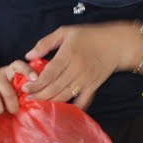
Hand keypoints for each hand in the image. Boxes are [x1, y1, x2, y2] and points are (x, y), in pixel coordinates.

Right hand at [0, 61, 35, 121]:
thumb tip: (39, 100)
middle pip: (5, 87)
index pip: (17, 65)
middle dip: (12, 102)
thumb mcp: (16, 92)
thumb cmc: (5, 98)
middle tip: (14, 111)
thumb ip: (25, 93)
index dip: (27, 71)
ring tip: (0, 113)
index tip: (35, 79)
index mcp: (9, 72)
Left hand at [24, 23, 138, 108]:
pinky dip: (72, 108)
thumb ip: (46, 42)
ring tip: (38, 104)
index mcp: (69, 53)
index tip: (25, 87)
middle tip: (27, 98)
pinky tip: (61, 111)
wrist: (117, 44)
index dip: (36, 82)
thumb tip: (28, 55)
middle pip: (55, 87)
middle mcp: (77, 68)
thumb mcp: (66, 32)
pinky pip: (82, 101)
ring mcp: (86, 79)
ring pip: (65, 96)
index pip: (49, 73)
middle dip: (39, 95)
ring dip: (50, 102)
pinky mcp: (93, 86)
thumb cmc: (90, 36)